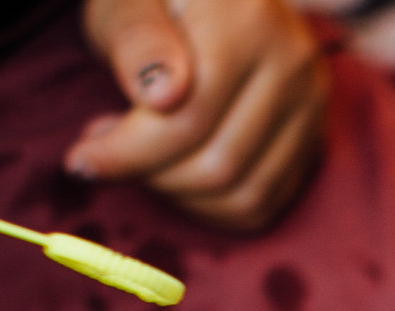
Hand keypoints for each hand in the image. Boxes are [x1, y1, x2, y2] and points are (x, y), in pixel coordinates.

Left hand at [69, 0, 328, 231]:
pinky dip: (211, 206)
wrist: (213, 0)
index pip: (188, 118)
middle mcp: (293, 63)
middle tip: (110, 153)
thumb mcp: (126, 3)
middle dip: (151, 175)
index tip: (81, 159)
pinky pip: (263, 202)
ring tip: (143, 159)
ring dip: (179, 195)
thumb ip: (137, 41)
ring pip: (243, 194)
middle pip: (218, 166)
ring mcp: (311, 103)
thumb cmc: (156, 0)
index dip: (128, 152)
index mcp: (248, 21)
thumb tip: (161, 97)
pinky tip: (177, 173)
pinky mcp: (314, 136)